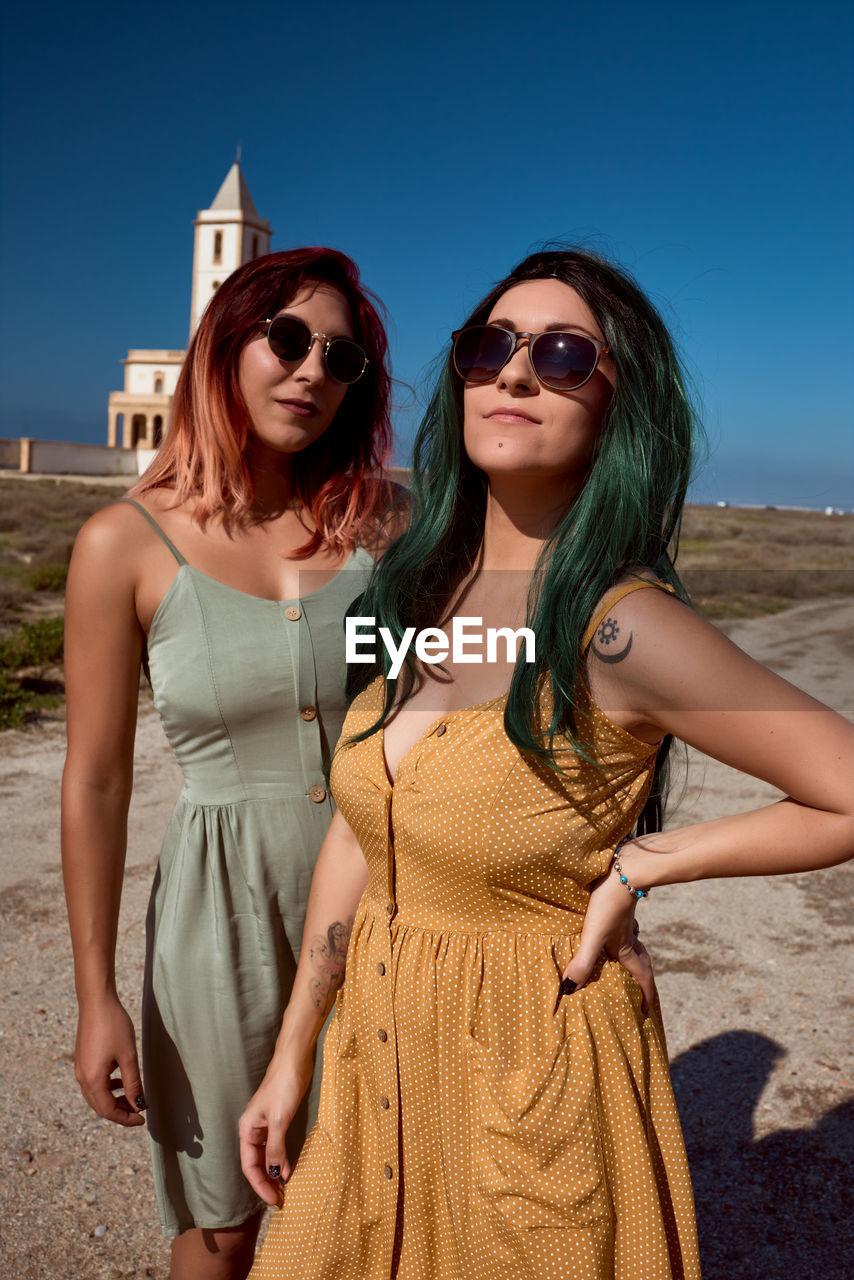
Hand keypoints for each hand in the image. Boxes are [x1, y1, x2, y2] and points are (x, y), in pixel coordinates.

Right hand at [75, 997, 145, 1126]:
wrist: (96, 1001)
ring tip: (133, 1097)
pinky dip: (108, 1088)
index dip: (126, 1118)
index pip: (108, 1111)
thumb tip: (139, 1105)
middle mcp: (82, 1078)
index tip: (143, 1120)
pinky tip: (121, 1080)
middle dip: (120, 1112)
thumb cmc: (114, 1026)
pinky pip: (94, 1083)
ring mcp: (81, 1069)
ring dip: (114, 1100)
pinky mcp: (83, 1060)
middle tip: (140, 1112)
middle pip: (100, 1106)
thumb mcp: (128, 1056)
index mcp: (93, 1080)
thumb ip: (133, 1084)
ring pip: (97, 1095)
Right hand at [239, 1051, 313, 1205]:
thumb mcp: (279, 1119)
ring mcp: (265, 1126)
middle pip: (256, 1164)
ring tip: (285, 1191)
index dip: (261, 1185)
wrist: (295, 1060)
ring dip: (275, 1174)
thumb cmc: (283, 1085)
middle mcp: (253, 1130)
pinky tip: (289, 1170)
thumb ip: (276, 1148)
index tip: (274, 1200)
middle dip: (267, 1183)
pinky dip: (282, 1160)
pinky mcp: (278, 1121)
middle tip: (281, 1201)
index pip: (250, 1166)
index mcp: (247, 1129)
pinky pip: (276, 1147)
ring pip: (267, 1157)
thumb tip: (276, 1174)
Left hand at [560, 846, 654, 1010]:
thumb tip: (570, 989)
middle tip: (643, 990)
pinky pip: (624, 923)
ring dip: (633, 953)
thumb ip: (584, 961)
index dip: (644, 995)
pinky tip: (613, 923)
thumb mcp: (593, 934)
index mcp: (624, 946)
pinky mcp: (619, 901)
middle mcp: (627, 934)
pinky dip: (623, 930)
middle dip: (643, 977)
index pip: (640, 976)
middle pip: (641, 960)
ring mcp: (625, 918)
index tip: (646, 1012)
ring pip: (633, 940)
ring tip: (626, 959)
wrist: (624, 867)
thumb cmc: (608, 902)